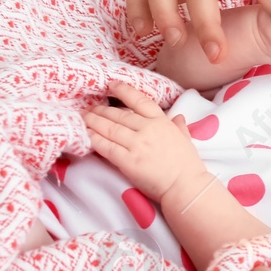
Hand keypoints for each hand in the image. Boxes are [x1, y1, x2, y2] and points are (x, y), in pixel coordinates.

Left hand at [82, 81, 209, 203]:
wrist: (185, 185)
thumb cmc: (187, 164)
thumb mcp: (186, 139)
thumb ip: (179, 126)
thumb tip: (178, 117)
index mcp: (162, 122)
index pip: (140, 101)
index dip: (124, 91)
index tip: (111, 85)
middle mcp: (148, 129)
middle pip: (118, 115)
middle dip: (100, 110)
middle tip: (88, 108)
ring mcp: (137, 144)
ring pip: (109, 128)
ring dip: (93, 122)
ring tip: (83, 118)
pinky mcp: (127, 161)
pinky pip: (106, 147)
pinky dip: (94, 140)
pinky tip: (86, 135)